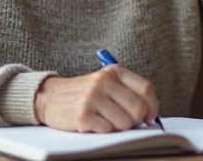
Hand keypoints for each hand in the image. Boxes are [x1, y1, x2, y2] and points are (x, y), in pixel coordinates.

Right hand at [34, 64, 160, 132]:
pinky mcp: (82, 114)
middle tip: (126, 122)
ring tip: (105, 120)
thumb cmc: (84, 93)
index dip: (152, 106)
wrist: (50, 96)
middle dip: (136, 121)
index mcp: (114, 71)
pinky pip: (107, 130)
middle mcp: (103, 81)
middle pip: (138, 108)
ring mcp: (92, 97)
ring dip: (118, 127)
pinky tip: (93, 123)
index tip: (149, 117)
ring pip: (124, 122)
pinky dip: (103, 131)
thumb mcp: (106, 82)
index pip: (146, 89)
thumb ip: (128, 91)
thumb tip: (151, 113)